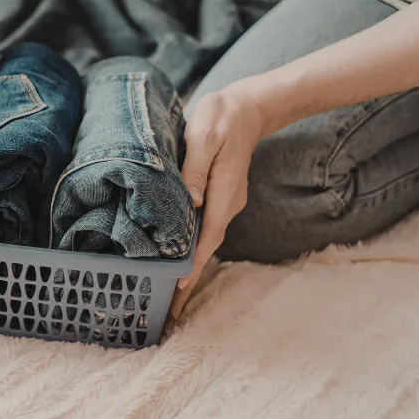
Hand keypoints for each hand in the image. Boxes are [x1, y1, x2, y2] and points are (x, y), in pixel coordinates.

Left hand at [170, 81, 270, 316]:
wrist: (249, 107)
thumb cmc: (222, 117)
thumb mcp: (204, 135)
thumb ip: (195, 167)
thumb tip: (190, 199)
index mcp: (223, 192)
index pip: (207, 236)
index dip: (192, 263)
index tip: (178, 287)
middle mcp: (226, 204)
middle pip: (206, 249)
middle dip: (189, 280)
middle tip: (170, 312)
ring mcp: (224, 203)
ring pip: (204, 242)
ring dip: (188, 268)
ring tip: (170, 297)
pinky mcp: (217, 198)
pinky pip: (203, 230)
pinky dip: (190, 250)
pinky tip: (176, 261)